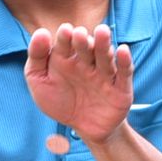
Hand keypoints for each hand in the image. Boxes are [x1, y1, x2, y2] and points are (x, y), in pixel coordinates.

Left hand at [24, 23, 133, 143]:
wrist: (84, 129)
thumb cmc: (60, 102)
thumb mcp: (40, 82)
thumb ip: (37, 57)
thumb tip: (41, 32)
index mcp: (66, 58)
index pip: (66, 43)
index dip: (65, 37)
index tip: (65, 31)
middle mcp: (86, 63)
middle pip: (86, 48)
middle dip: (83, 40)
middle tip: (79, 34)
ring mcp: (104, 74)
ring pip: (105, 57)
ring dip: (103, 45)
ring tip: (102, 32)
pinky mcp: (120, 88)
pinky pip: (124, 73)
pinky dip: (125, 61)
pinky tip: (122, 51)